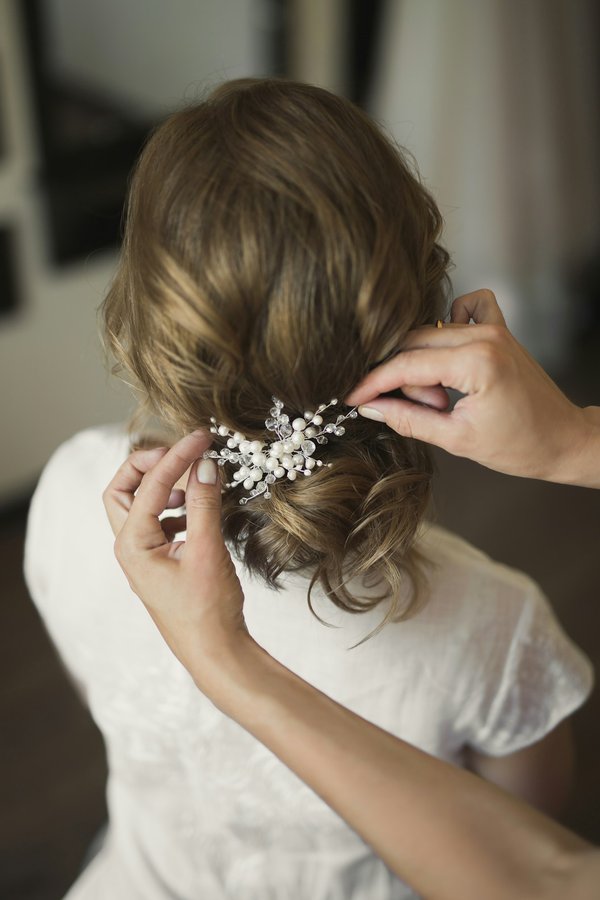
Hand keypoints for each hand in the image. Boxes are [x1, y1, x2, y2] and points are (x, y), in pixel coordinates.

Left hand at [102, 431, 248, 684]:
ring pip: (138, 506)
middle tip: (179, 453)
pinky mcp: (161, 562)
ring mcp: (144, 556)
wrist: (215, 651)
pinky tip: (198, 510)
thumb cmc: (207, 609)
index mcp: (132, 544)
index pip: (151, 484)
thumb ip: (204, 503)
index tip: (202, 438)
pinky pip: (158, 523)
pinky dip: (175, 507)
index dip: (177, 456)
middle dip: (147, 466)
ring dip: (161, 486)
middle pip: (122, 490)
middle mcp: (131, 548)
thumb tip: (205, 464)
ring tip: (193, 481)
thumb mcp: (207, 550)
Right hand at [345, 289, 593, 483]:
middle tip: (421, 410)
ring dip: (424, 366)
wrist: (563, 440)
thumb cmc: (520, 446)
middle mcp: (484, 336)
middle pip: (412, 345)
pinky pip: (465, 309)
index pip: (405, 365)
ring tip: (443, 400)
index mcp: (476, 363)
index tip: (351, 397)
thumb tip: (371, 407)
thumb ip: (408, 419)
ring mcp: (493, 328)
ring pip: (429, 333)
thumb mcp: (456, 440)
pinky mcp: (500, 329)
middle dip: (403, 381)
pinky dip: (448, 327)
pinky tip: (450, 359)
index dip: (373, 382)